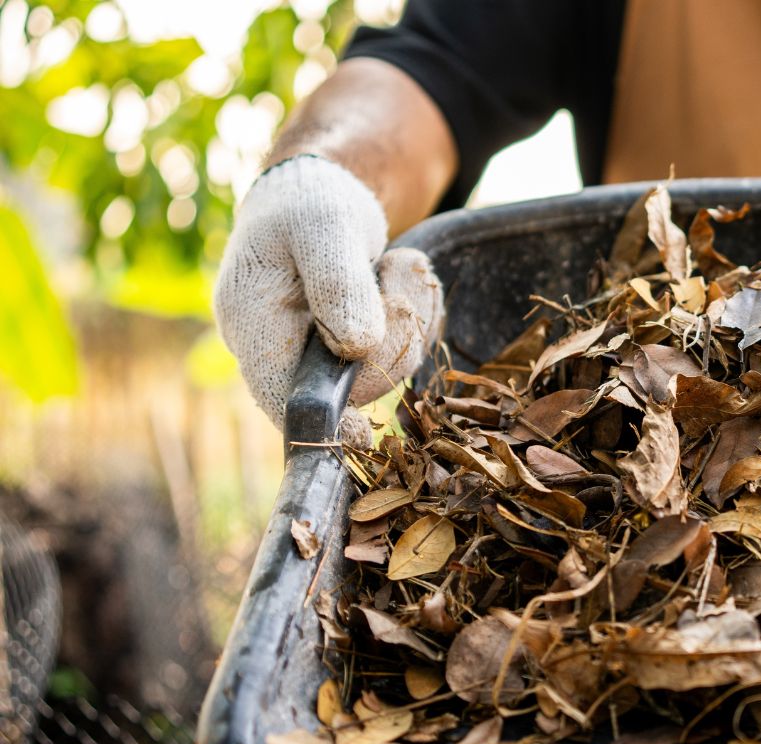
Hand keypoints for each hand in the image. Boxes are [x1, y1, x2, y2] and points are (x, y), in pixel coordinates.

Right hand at [214, 155, 443, 442]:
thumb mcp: (325, 227)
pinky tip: (401, 275)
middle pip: (345, 386)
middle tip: (398, 270)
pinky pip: (397, 353)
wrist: (321, 192)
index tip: (363, 435)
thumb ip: (337, 283)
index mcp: (249, 320)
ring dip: (408, 316)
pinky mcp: (349, 351)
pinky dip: (413, 314)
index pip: (276, 394)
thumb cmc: (310, 203)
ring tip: (398, 263)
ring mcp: (313, 353)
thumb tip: (356, 348)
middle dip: (391, 334)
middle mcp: (276, 348)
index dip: (321, 423)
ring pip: (381, 369)